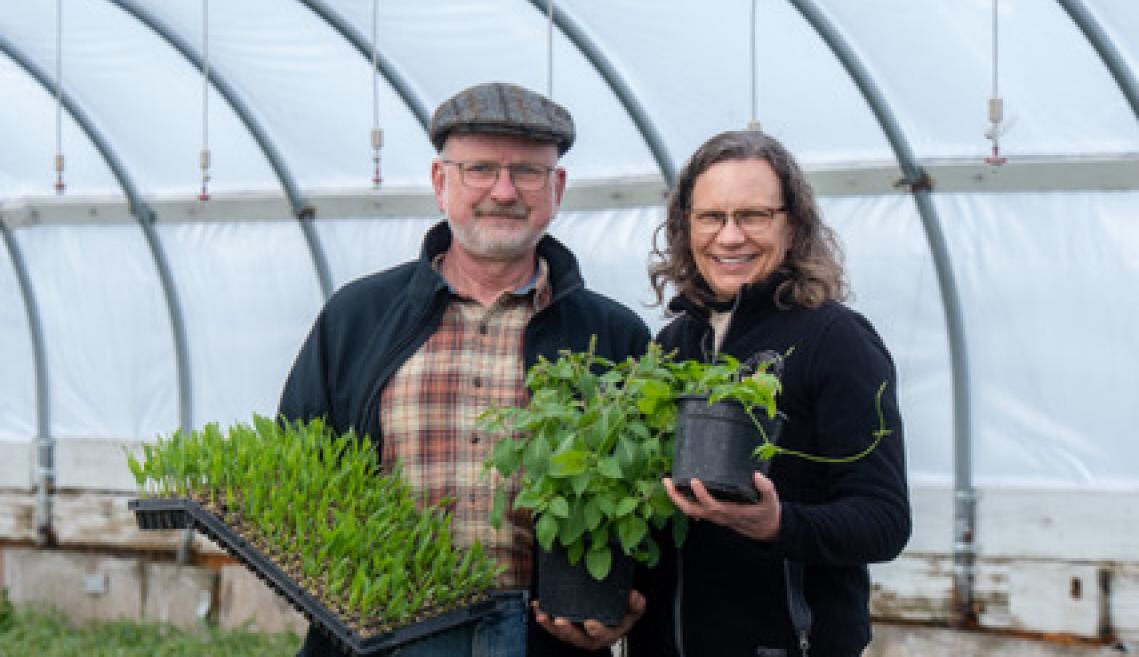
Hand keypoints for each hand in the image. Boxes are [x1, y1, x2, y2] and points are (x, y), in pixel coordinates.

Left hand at [532, 589, 644, 649]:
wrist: (611, 615)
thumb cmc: (622, 613)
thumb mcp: (633, 609)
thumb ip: (636, 604)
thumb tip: (634, 596)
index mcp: (608, 635)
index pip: (603, 635)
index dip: (597, 631)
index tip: (590, 623)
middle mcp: (590, 638)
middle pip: (577, 638)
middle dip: (566, 631)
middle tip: (560, 621)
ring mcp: (576, 634)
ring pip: (561, 634)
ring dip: (550, 626)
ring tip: (542, 615)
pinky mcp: (565, 628)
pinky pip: (552, 625)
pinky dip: (544, 617)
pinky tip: (537, 606)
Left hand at [663, 473, 780, 540]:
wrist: (766, 529)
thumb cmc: (767, 513)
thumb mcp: (771, 500)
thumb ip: (765, 488)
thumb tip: (756, 475)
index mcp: (730, 512)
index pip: (711, 505)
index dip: (701, 494)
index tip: (694, 480)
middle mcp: (718, 516)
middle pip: (691, 510)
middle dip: (676, 497)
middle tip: (667, 480)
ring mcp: (713, 517)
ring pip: (690, 510)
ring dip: (676, 498)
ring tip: (668, 482)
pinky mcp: (713, 514)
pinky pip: (694, 510)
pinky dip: (684, 500)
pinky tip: (679, 488)